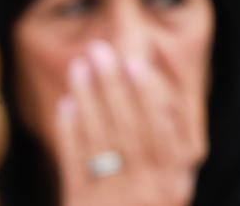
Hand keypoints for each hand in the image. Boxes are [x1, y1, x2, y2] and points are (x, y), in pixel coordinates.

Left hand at [54, 41, 201, 205]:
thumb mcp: (173, 188)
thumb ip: (170, 150)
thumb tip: (163, 101)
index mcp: (172, 185)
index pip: (160, 132)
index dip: (147, 96)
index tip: (134, 62)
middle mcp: (144, 190)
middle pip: (127, 129)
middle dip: (113, 86)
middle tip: (100, 49)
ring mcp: (111, 197)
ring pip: (98, 140)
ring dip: (87, 99)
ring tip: (79, 66)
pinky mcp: (80, 202)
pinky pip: (74, 162)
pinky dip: (69, 131)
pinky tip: (66, 103)